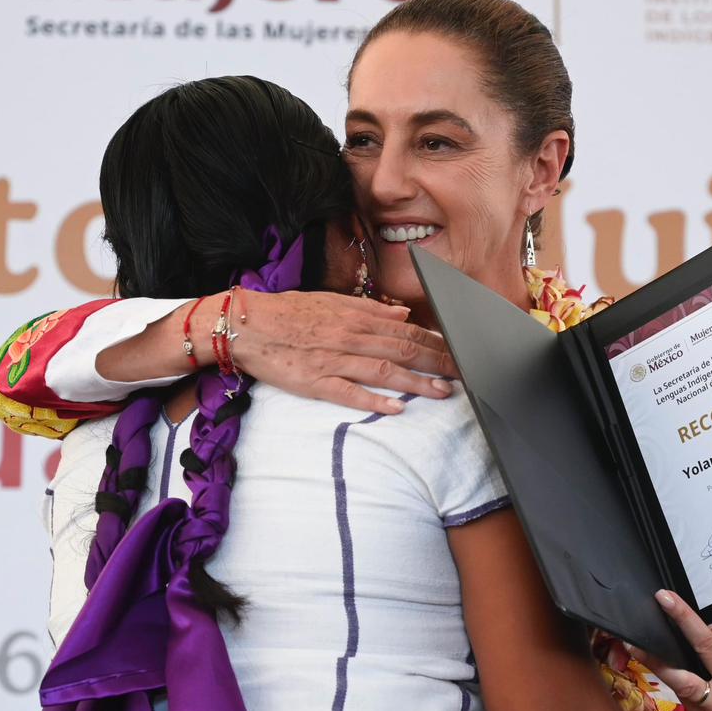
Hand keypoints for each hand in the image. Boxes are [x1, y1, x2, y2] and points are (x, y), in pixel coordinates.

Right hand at [220, 291, 457, 414]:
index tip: (461, 351)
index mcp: (356, 318)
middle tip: (466, 373)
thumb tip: (403, 313)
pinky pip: (348, 392)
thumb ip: (369, 308)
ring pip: (384, 370)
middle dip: (439, 362)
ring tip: (443, 392)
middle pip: (404, 349)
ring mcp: (333, 360)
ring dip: (417, 382)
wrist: (245, 324)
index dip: (437, 342)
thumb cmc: (288, 312)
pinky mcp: (315, 382)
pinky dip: (373, 400)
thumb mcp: (331, 301)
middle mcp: (350, 337)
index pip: (407, 330)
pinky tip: (395, 409)